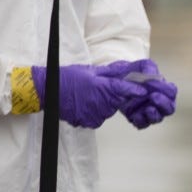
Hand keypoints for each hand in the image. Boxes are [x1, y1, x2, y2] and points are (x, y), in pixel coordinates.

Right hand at [32, 63, 147, 128]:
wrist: (47, 91)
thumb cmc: (68, 77)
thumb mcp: (91, 70)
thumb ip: (111, 72)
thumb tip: (128, 69)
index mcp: (103, 87)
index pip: (126, 90)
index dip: (135, 90)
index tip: (143, 90)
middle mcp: (102, 103)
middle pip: (117, 101)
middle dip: (114, 96)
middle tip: (99, 89)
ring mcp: (96, 115)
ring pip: (108, 110)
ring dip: (103, 104)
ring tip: (87, 96)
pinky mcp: (89, 123)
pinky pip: (98, 117)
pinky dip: (94, 112)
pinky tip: (84, 105)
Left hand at [112, 58, 177, 129]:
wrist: (113, 81)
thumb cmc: (130, 72)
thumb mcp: (141, 64)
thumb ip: (148, 67)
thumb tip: (152, 76)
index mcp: (162, 89)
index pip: (171, 91)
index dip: (165, 89)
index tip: (152, 83)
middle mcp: (157, 101)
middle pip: (169, 108)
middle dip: (164, 104)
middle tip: (154, 97)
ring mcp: (147, 111)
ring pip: (158, 118)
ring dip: (154, 114)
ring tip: (148, 109)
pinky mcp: (136, 117)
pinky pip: (142, 124)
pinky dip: (141, 121)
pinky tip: (136, 115)